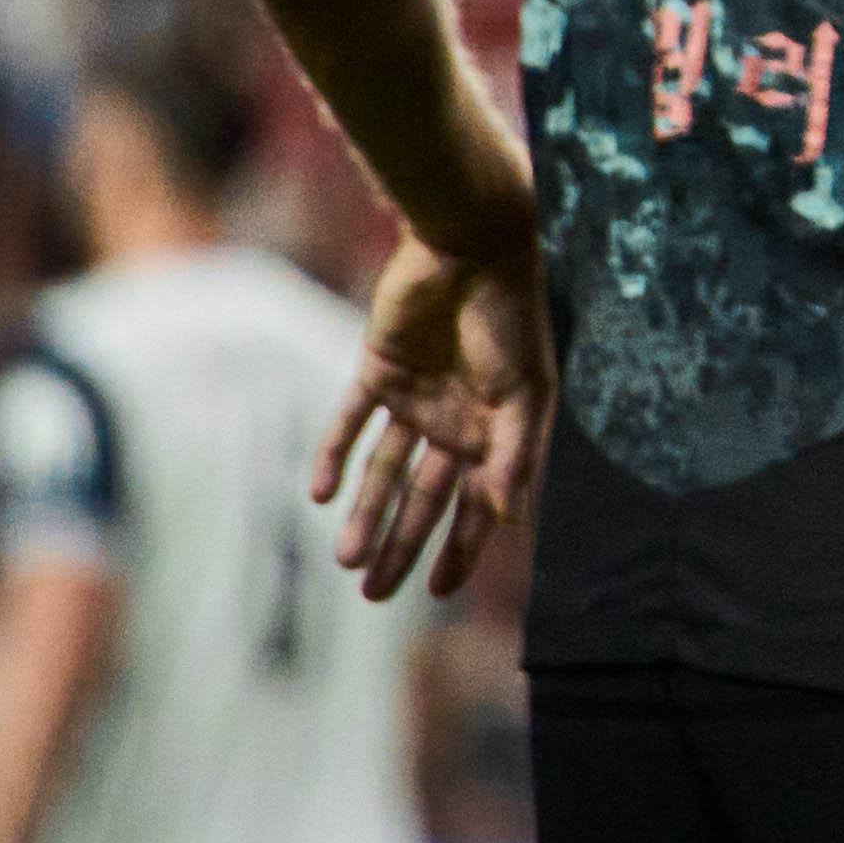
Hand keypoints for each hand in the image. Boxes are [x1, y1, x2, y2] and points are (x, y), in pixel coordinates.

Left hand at [316, 231, 546, 602]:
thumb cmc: (510, 318)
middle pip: (423, 498)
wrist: (470, 246)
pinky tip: (321, 494)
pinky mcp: (379, 370)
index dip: (463, 549)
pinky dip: (334, 454)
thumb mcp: (523, 393)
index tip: (438, 593)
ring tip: (346, 560)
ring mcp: (417, 397)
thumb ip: (512, 455)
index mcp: (499, 431)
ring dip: (366, 514)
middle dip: (402, 546)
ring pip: (384, 470)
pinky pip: (350, 421)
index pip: (478, 504)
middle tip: (375, 596)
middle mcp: (457, 421)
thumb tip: (505, 519)